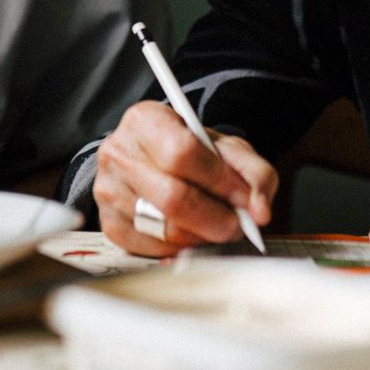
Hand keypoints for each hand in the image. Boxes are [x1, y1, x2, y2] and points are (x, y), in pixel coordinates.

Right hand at [94, 101, 276, 256]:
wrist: (154, 162)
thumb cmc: (191, 153)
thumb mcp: (226, 148)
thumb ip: (254, 173)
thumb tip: (260, 211)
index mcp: (146, 120)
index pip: (182, 153)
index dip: (219, 181)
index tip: (244, 197)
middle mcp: (119, 153)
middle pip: (172, 198)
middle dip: (215, 218)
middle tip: (237, 224)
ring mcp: (109, 190)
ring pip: (165, 229)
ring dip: (202, 236)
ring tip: (215, 225)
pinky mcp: (109, 224)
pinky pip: (153, 250)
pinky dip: (181, 249)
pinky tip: (191, 234)